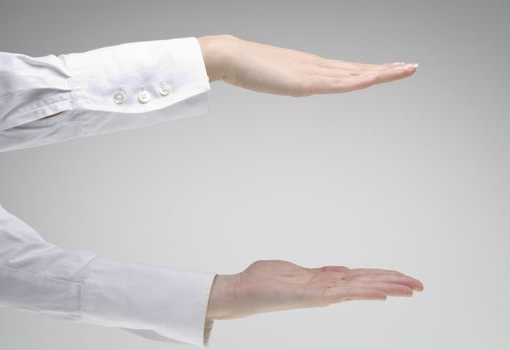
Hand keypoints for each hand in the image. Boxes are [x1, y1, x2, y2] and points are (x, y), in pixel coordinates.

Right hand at [198, 34, 417, 95]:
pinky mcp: (303, 81)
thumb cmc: (248, 66)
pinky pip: (335, 83)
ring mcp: (311, 72)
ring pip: (353, 73)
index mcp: (311, 66)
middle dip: (386, 68)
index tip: (390, 67)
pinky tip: (374, 79)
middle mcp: (317, 66)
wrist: (231, 56)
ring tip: (406, 69)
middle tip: (412, 66)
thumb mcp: (275, 77)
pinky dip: (357, 81)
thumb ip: (288, 80)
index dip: (371, 68)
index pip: (348, 69)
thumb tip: (296, 84)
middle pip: (358, 68)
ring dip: (381, 71)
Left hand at [206, 259, 422, 319]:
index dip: (382, 277)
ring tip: (412, 288)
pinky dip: (365, 293)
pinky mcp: (312, 296)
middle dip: (394, 283)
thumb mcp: (296, 270)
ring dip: (388, 287)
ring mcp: (321, 293)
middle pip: (366, 283)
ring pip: (361, 288)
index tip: (404, 278)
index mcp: (324, 281)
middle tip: (421, 285)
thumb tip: (341, 270)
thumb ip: (320, 272)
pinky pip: (343, 293)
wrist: (241, 291)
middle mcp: (326, 289)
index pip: (360, 278)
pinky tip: (383, 293)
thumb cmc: (264, 279)